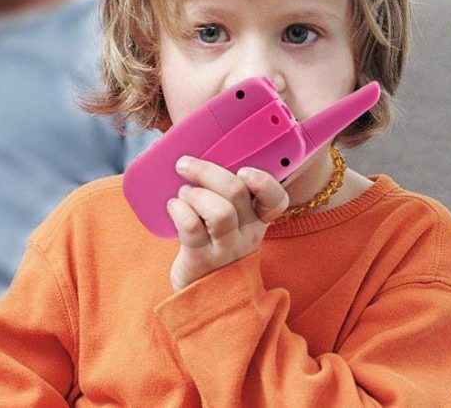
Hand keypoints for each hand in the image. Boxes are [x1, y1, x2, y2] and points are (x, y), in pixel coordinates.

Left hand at [166, 156, 288, 291]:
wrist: (203, 298)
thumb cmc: (212, 247)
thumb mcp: (229, 224)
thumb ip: (222, 194)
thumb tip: (194, 153)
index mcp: (257, 220)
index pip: (276, 200)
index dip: (263, 182)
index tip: (244, 171)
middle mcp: (246, 233)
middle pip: (236, 192)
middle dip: (207, 171)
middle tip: (185, 165)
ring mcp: (225, 248)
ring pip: (219, 211)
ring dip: (195, 194)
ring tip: (183, 194)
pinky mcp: (201, 260)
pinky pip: (191, 228)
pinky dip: (178, 210)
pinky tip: (173, 207)